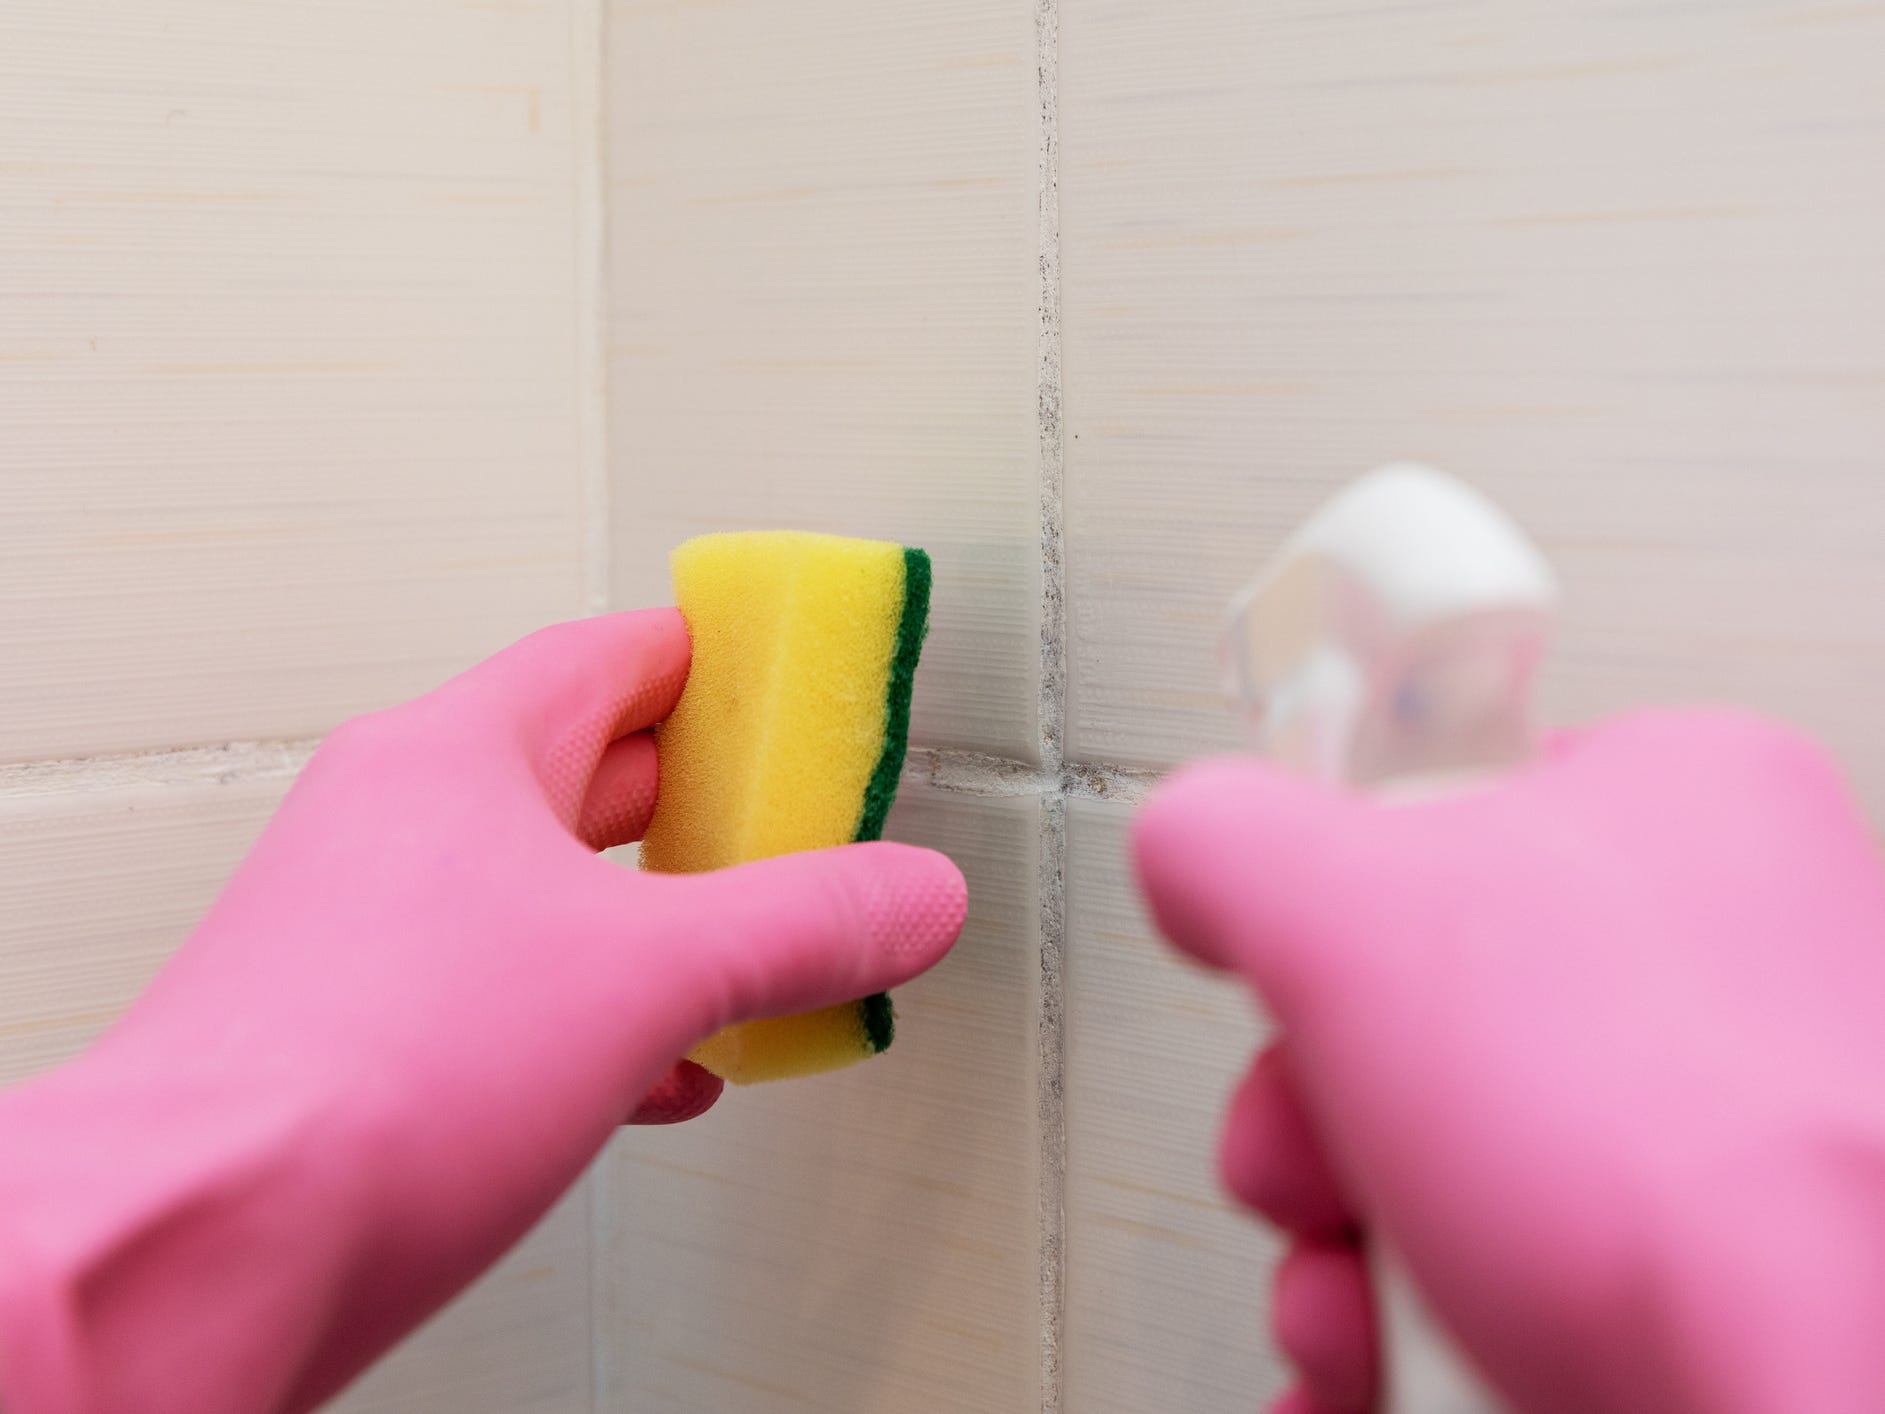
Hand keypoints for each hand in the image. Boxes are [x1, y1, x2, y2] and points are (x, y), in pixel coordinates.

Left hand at [0, 610, 966, 1413]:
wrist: (193, 1250)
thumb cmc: (357, 1080)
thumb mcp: (645, 975)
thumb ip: (799, 926)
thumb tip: (908, 895)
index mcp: (458, 756)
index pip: (615, 656)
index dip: (720, 663)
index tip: (794, 677)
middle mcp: (406, 828)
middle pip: (595, 775)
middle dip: (711, 808)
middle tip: (805, 823)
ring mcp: (380, 938)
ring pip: (559, 899)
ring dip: (665, 926)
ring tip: (758, 954)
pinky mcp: (372, 1045)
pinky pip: (521, 998)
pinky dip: (609, 1019)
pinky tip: (667, 1071)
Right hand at [1133, 711, 1884, 1413]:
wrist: (1837, 1394)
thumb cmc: (1672, 1160)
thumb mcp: (1354, 920)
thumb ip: (1229, 843)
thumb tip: (1186, 851)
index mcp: (1676, 803)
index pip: (1429, 809)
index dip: (1322, 917)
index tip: (1290, 991)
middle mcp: (1724, 950)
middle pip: (1414, 1009)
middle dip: (1311, 1128)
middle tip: (1309, 1174)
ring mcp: (1729, 1120)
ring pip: (1451, 1154)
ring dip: (1342, 1247)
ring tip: (1350, 1308)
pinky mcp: (1717, 1263)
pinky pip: (1518, 1263)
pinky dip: (1413, 1327)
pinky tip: (1374, 1369)